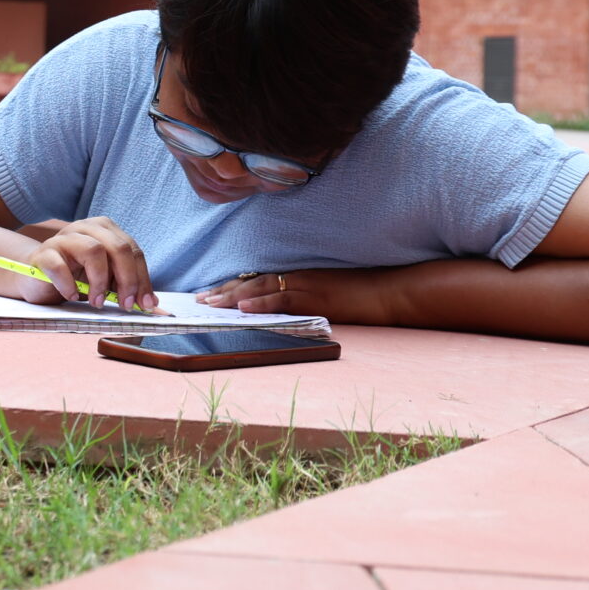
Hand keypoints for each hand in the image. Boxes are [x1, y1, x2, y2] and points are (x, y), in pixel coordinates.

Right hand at [24, 217, 151, 309]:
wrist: (36, 278)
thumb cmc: (74, 277)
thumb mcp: (105, 280)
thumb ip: (125, 286)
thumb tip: (152, 303)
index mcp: (105, 230)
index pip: (133, 251)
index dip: (142, 278)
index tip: (145, 304)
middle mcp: (86, 228)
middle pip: (118, 247)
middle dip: (127, 279)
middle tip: (126, 305)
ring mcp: (63, 238)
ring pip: (93, 250)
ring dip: (100, 281)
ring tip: (97, 301)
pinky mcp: (43, 253)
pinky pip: (60, 266)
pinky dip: (69, 285)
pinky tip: (71, 296)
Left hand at [197, 268, 388, 321]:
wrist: (389, 292)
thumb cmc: (361, 294)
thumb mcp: (326, 295)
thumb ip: (302, 300)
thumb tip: (278, 313)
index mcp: (298, 276)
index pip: (257, 280)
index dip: (232, 287)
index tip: (210, 293)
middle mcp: (297, 277)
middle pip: (252, 283)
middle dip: (224, 292)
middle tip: (199, 300)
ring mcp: (306, 285)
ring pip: (261, 289)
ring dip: (233, 297)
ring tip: (210, 304)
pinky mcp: (316, 297)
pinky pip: (284, 299)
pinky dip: (262, 304)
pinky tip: (243, 308)